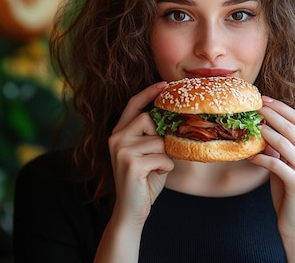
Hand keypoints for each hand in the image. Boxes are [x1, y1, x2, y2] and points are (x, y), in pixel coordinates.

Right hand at [108, 81, 173, 226]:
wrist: (131, 210)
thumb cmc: (144, 180)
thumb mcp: (149, 153)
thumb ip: (155, 136)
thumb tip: (177, 119)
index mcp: (119, 133)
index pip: (133, 105)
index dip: (148, 93)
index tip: (164, 84)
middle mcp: (116, 138)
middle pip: (148, 119)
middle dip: (160, 137)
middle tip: (158, 154)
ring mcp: (122, 150)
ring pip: (159, 141)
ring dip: (164, 156)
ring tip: (155, 169)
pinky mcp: (131, 163)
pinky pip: (162, 157)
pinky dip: (165, 168)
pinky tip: (155, 176)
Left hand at [248, 96, 294, 241]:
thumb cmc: (290, 194)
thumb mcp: (287, 166)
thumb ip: (280, 148)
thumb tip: (263, 127)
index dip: (281, 107)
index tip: (263, 99)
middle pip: (291, 126)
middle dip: (271, 114)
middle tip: (253, 107)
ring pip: (284, 142)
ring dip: (264, 133)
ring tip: (250, 128)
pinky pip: (275, 164)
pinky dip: (260, 158)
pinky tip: (250, 156)